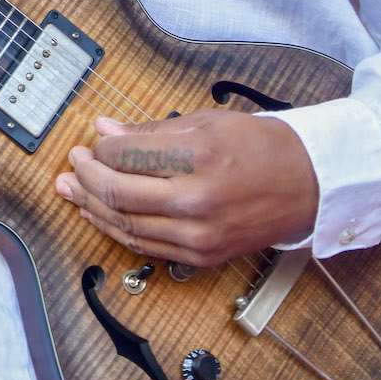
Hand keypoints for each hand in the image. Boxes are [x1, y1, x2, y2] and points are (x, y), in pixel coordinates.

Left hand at [54, 107, 319, 268]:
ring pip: (126, 225)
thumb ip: (151, 132)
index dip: (100, 149)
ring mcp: (199, 234)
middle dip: (85, 177)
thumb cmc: (261, 147)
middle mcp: (197, 200)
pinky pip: (145, 246)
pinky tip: (101, 215)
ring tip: (72, 190)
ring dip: (92, 207)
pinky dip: (118, 230)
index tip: (92, 142)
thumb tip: (104, 130)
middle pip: (118, 193)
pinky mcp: (202, 256)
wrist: (308, 185)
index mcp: (199, 157)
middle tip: (72, 164)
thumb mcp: (207, 123)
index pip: (126, 155)